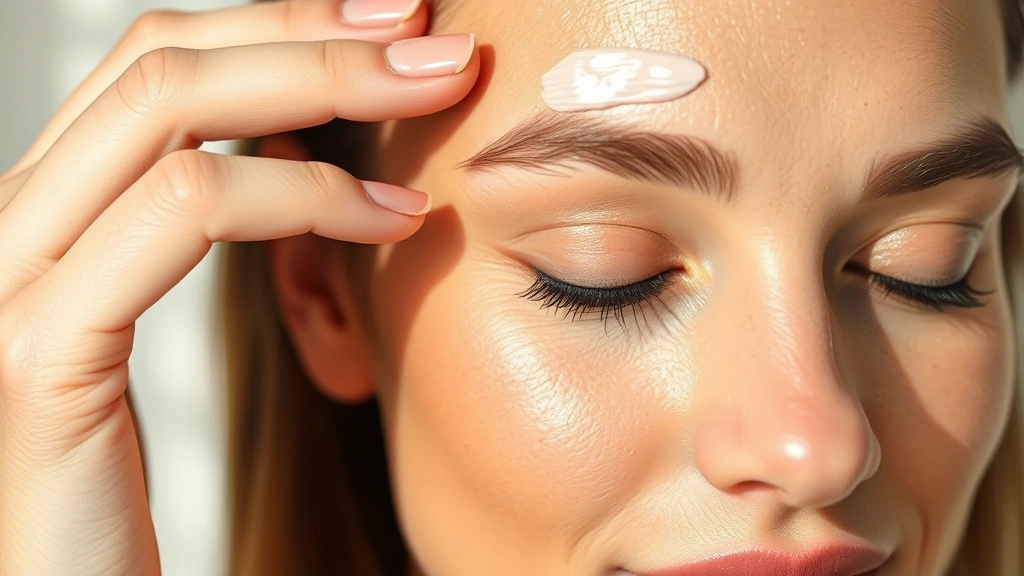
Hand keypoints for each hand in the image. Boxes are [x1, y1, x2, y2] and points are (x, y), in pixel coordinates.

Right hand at [0, 1, 478, 572]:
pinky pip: (183, 215)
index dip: (278, 24)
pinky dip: (299, 196)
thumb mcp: (152, 327)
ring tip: (435, 96)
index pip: (155, 64)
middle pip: (159, 60)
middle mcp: (9, 226)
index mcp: (44, 213)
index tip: (393, 24)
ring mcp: (10, 282)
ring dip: (322, 87)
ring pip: (168, 115)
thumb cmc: (126, 488)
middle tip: (430, 35)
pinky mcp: (39, 354)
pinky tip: (388, 215)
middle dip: (310, 32)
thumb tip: (300, 147)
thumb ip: (191, 230)